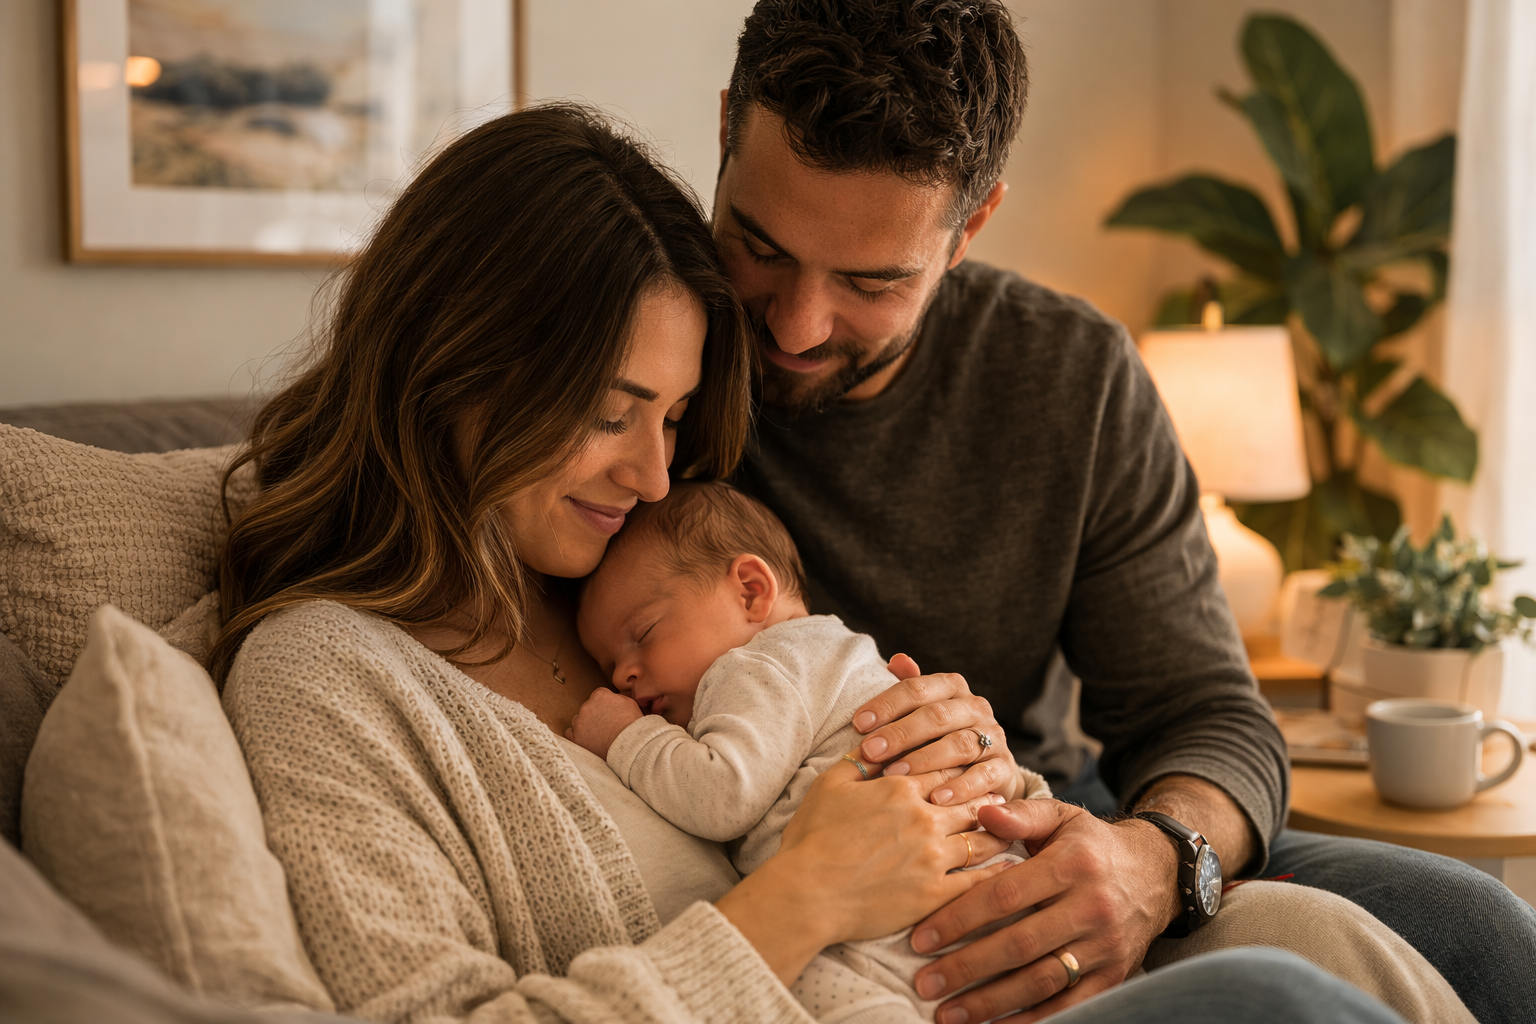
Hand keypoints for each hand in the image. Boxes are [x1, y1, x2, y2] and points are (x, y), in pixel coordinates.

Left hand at [565, 688, 642, 759]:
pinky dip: (577, 735)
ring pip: (578, 720)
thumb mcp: (629, 703)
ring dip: (586, 725)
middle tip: (606, 725)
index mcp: (600, 695)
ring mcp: (579, 722)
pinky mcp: (576, 737)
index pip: (599, 696)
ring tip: (598, 734)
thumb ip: (616, 698)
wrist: (629, 744)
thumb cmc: (632, 725)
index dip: (605, 705)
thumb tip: (611, 699)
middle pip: (588, 708)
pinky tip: (588, 739)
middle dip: (595, 714)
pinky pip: (570, 733)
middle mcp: (587, 706)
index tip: (610, 713)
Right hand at [715, 756, 1012, 984]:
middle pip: (969, 801)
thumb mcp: (829, 785)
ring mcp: (933, 857)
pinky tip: (1010, 870)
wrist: (808, 892)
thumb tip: (875, 742)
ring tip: (1008, 829)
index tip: (973, 768)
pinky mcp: (934, 893)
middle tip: (1000, 796)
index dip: (960, 769)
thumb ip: (858, 761)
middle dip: (986, 797)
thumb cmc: (812, 838)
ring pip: (981, 838)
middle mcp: (924, 818)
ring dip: (997, 832)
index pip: (943, 770)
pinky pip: (978, 881)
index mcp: (900, 788)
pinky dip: (998, 874)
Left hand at [852, 655, 1020, 803]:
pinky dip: (960, 788)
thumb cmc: (941, 737)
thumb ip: (909, 687)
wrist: (986, 770)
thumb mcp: (924, 710)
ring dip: (924, 760)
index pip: (916, 689)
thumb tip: (897, 660)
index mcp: (952, 688)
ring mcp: (994, 737)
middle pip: (936, 715)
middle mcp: (976, 708)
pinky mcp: (1004, 768)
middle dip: (899, 734)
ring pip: (958, 744)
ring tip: (895, 775)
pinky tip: (935, 798)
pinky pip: (983, 777)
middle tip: (869, 751)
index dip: (886, 704)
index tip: (858, 724)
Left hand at [907, 799, 1179, 1022]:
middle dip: (967, 968)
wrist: (1156, 874)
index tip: (921, 938)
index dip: (960, 918)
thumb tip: (982, 812)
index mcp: (1071, 865)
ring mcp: (1105, 946)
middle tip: (925, 984)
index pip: (1006, 895)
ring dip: (991, 1002)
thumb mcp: (1061, 817)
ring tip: (948, 1013)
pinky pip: (1070, 1004)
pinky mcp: (1114, 975)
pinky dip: (1032, 1019)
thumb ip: (1021, 815)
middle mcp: (1091, 907)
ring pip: (1041, 980)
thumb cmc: (1091, 845)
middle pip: (1019, 944)